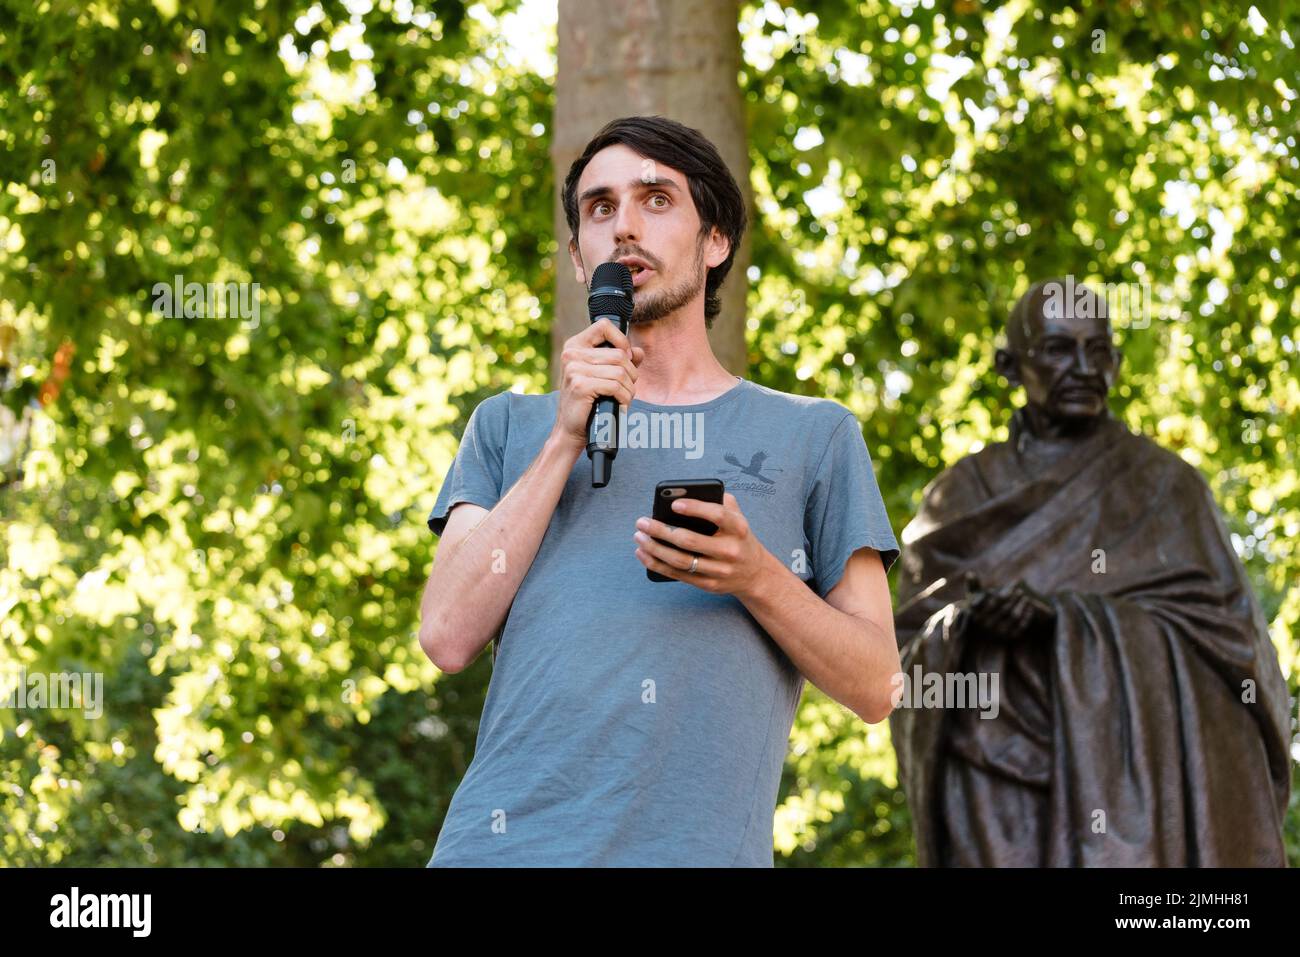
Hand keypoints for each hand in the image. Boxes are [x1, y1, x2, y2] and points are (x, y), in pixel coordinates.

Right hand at [550, 319, 644, 452]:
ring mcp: (574, 369)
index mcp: (575, 345)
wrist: (571, 430)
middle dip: (631, 374)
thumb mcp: (604, 376)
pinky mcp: (580, 385)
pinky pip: (615, 386)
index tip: (626, 359)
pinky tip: (620, 405)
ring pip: (620, 371)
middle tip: (625, 389)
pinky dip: (624, 397)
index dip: (621, 340)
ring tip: (622, 398)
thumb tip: (639, 352)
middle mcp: (571, 353)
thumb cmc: (588, 402)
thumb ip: (622, 361)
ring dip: (629, 388)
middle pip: (619, 354)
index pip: (604, 326)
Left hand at [633, 493, 767, 596]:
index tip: (674, 504)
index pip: (718, 515)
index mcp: (739, 528)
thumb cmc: (738, 538)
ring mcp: (719, 570)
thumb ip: (720, 501)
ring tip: (639, 536)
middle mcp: (730, 550)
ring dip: (654, 548)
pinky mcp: (708, 584)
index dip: (695, 508)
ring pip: (680, 560)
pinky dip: (657, 564)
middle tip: (642, 521)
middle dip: (661, 530)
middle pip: (690, 541)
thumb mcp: (738, 516)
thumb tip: (687, 493)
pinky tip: (643, 553)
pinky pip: (678, 575)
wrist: (755, 573)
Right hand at [960, 578, 1055, 641]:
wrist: (982, 633)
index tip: (1014, 587)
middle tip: (1021, 592)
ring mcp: (998, 633)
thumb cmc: (978, 609)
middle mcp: (987, 626)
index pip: (995, 602)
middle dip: (1015, 599)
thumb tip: (971, 573)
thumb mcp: (972, 598)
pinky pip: (1021, 626)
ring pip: (1014, 617)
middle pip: (1005, 610)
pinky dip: (1027, 616)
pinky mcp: (1008, 638)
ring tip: (1027, 598)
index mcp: (978, 615)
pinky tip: (1030, 608)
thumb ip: (972, 585)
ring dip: (1022, 606)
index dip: (1005, 594)